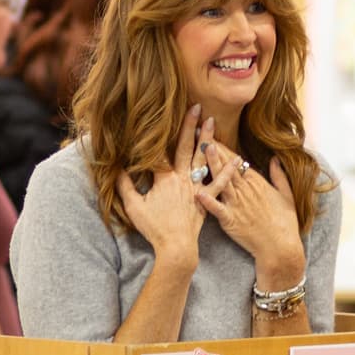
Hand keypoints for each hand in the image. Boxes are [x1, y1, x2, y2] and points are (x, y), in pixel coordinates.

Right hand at [117, 107, 213, 268]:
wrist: (176, 247)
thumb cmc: (154, 228)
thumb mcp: (134, 206)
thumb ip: (125, 186)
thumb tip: (116, 170)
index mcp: (163, 178)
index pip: (160, 150)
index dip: (159, 133)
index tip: (160, 116)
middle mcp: (182, 178)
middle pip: (185, 147)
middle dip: (189, 125)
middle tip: (195, 107)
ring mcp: (196, 187)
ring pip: (203, 159)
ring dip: (208, 139)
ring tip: (212, 121)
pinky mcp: (207, 199)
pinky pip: (220, 183)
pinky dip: (228, 171)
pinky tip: (238, 159)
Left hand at [197, 142, 304, 286]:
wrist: (281, 248)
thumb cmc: (285, 224)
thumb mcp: (287, 196)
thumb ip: (279, 176)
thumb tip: (275, 159)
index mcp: (257, 183)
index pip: (237, 161)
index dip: (224, 147)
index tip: (212, 134)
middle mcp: (246, 191)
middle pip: (227, 166)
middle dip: (213, 148)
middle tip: (201, 132)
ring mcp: (238, 205)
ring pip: (222, 180)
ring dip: (211, 165)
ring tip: (201, 149)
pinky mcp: (231, 221)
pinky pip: (218, 209)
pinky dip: (208, 201)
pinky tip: (197, 192)